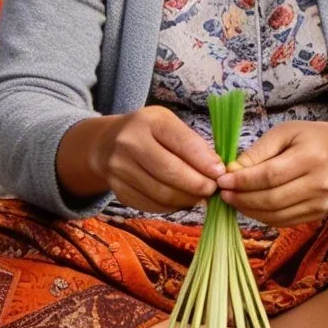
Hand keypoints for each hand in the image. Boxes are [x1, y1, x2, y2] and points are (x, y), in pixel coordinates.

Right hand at [60, 105, 223, 211]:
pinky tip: (181, 200)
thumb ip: (193, 144)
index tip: (220, 173)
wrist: (107, 144)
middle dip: (198, 185)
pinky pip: (152, 205)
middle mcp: (130, 143)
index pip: (182, 143)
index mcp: (149, 121)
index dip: (204, 162)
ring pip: (162, 194)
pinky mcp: (118, 191)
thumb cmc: (149, 132)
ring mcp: (120, 169)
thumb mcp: (169, 125)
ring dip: (187, 199)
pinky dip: (172, 206)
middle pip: (170, 172)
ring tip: (200, 195)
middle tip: (213, 189)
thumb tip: (217, 171)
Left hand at [219, 119, 327, 225]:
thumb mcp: (284, 133)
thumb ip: (258, 152)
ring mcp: (320, 203)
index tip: (223, 180)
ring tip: (233, 200)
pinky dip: (262, 216)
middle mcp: (320, 183)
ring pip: (276, 215)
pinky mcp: (317, 215)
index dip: (244, 181)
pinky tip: (250, 206)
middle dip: (242, 198)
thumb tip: (232, 171)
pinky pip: (283, 221)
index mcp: (312, 157)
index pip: (271, 175)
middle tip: (223, 193)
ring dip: (249, 210)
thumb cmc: (310, 139)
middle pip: (272, 199)